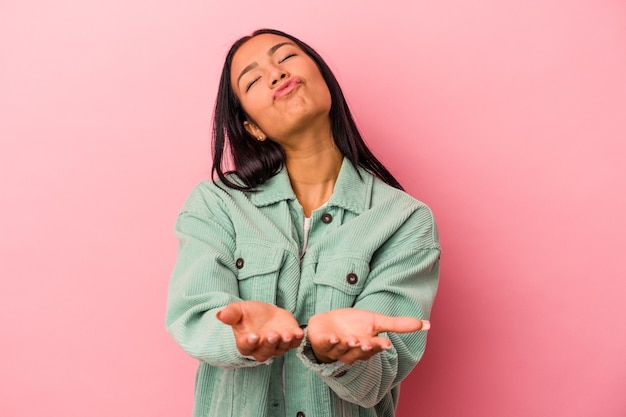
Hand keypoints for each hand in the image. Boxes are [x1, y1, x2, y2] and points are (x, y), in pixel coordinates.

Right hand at [216, 300, 303, 361]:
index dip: (249, 343)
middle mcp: (261, 348)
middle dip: (269, 344)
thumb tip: (219, 315)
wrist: (266, 314)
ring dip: (284, 342)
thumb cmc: (250, 314)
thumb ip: (231, 314)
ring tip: (286, 334)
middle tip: (271, 335)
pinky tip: (298, 333)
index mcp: (246, 343)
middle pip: (264, 352)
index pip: (246, 347)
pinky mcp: (290, 341)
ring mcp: (277, 346)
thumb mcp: (239, 311)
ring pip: (280, 349)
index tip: (253, 336)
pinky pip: (294, 344)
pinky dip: (297, 340)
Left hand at [307, 308, 428, 364]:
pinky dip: (328, 342)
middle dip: (363, 347)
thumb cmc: (353, 325)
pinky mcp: (321, 343)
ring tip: (351, 339)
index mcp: (367, 346)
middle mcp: (352, 351)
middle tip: (367, 342)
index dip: (379, 346)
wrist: (326, 324)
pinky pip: (324, 345)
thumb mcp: (376, 322)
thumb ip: (399, 325)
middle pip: (359, 351)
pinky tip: (331, 337)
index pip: (375, 347)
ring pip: (343, 350)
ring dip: (347, 345)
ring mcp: (336, 349)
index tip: (385, 343)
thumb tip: (427, 325)